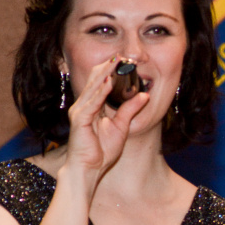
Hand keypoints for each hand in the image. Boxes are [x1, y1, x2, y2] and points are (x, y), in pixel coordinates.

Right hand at [64, 57, 148, 178]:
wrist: (88, 169)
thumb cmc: (100, 152)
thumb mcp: (121, 127)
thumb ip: (130, 110)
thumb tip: (145, 95)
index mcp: (92, 107)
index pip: (100, 83)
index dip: (110, 70)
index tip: (122, 59)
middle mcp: (84, 106)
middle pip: (95, 80)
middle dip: (107, 67)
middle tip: (120, 54)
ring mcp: (80, 112)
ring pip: (93, 88)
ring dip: (105, 74)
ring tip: (115, 61)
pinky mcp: (80, 120)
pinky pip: (92, 102)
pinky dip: (101, 91)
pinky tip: (108, 81)